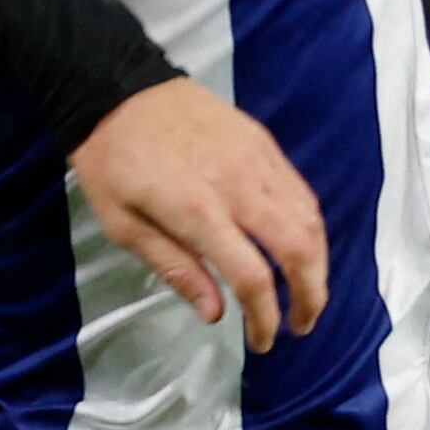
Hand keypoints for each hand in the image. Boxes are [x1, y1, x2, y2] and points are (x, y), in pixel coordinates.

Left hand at [71, 79, 326, 351]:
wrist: (118, 87)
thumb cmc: (110, 161)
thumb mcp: (122, 225)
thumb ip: (174, 267)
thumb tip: (216, 313)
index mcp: (197, 210)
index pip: (253, 276)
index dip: (265, 317)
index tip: (262, 342)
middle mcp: (238, 185)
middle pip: (298, 248)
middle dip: (311, 294)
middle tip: (302, 324)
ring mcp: (257, 160)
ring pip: (310, 219)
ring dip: (318, 263)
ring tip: (306, 292)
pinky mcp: (264, 143)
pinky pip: (301, 191)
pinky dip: (310, 227)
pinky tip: (301, 248)